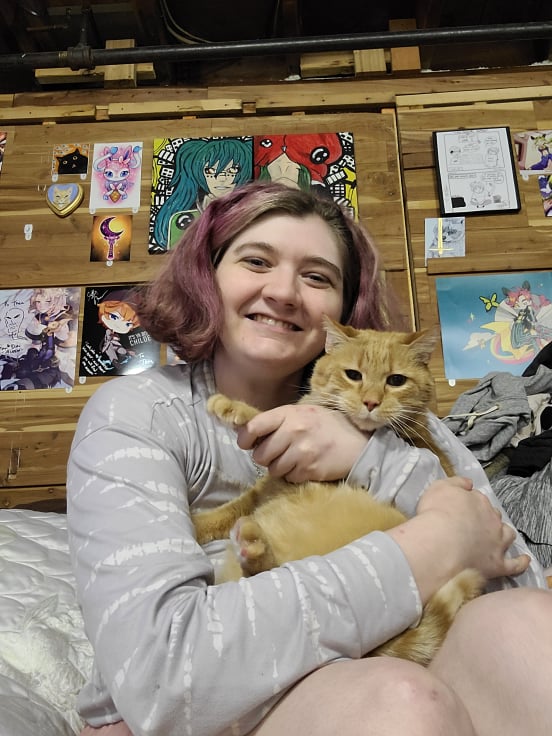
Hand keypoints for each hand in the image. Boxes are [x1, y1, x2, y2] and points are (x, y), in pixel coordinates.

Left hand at [236, 404, 369, 481]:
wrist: (359, 442)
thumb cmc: (328, 425)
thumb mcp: (303, 412)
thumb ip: (278, 420)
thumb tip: (247, 432)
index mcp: (289, 414)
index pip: (254, 426)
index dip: (245, 438)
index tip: (247, 443)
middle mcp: (294, 431)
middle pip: (260, 454)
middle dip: (266, 457)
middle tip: (278, 453)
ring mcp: (302, 452)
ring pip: (273, 469)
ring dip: (280, 467)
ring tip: (295, 459)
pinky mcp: (310, 470)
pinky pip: (289, 478)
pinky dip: (294, 475)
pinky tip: (306, 466)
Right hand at [417, 476, 529, 580]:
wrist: (440, 544)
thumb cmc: (436, 513)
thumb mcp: (440, 488)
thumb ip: (456, 482)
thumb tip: (469, 483)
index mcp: (479, 502)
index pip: (478, 499)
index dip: (470, 503)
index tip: (461, 508)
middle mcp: (492, 520)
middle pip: (494, 516)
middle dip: (488, 518)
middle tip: (474, 523)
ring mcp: (497, 543)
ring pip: (508, 535)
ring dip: (505, 534)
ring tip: (499, 537)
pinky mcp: (498, 564)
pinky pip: (515, 565)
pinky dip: (521, 562)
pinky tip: (524, 560)